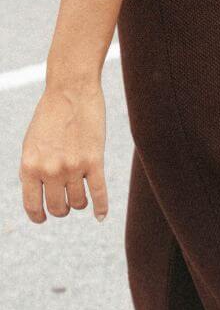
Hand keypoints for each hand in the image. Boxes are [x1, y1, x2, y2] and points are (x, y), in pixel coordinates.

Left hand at [20, 80, 107, 222]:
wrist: (70, 91)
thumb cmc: (50, 116)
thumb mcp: (31, 144)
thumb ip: (33, 170)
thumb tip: (39, 196)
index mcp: (29, 165)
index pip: (32, 205)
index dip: (38, 216)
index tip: (43, 218)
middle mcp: (50, 169)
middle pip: (58, 208)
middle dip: (62, 209)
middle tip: (65, 203)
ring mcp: (73, 166)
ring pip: (79, 202)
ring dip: (79, 203)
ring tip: (80, 196)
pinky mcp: (95, 161)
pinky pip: (99, 194)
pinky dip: (101, 208)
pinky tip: (100, 216)